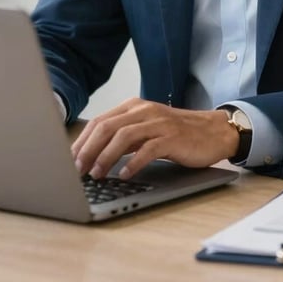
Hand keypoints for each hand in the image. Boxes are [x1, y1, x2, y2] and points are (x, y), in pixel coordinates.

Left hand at [70, 98, 239, 179]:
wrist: (212, 131)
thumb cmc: (177, 133)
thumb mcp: (146, 129)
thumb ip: (124, 136)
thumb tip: (93, 154)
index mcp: (134, 107)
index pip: (100, 121)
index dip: (82, 141)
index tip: (70, 160)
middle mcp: (143, 111)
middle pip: (107, 127)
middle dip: (88, 149)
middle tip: (77, 170)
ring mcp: (158, 123)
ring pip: (124, 136)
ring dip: (106, 156)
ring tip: (96, 173)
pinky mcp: (172, 137)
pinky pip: (148, 149)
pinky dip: (133, 163)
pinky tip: (124, 175)